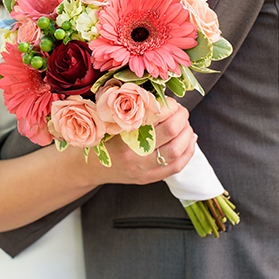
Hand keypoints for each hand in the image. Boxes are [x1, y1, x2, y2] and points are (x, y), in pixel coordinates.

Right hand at [78, 98, 195, 185]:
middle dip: (182, 117)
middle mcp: (132, 154)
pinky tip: (190, 141)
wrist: (88, 167)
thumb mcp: (110, 119)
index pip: (156, 115)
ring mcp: (141, 169)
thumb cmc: (99, 138)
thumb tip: (163, 100)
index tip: (169, 101)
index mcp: (122, 133)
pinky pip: (176, 167)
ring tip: (186, 125)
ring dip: (187, 134)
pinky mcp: (147, 179)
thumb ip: (133, 109)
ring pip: (176, 151)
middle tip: (181, 111)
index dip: (168, 105)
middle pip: (171, 131)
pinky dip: (188, 152)